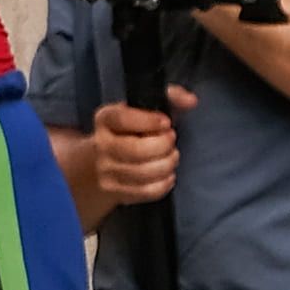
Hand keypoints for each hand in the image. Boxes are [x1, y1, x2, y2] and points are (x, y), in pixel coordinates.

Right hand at [78, 91, 186, 214]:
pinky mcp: (115, 192)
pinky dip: (163, 184)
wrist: (98, 163)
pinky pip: (146, 191)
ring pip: (143, 173)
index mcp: (106, 119)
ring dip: (166, 165)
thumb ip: (171, 97)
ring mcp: (106, 171)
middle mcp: (101, 145)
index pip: (122, 119)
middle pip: (135, 150)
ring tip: (172, 157)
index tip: (166, 123)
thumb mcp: (146, 108)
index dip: (148, 121)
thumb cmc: (130, 132)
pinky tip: (167, 175)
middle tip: (171, 140)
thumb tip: (191, 100)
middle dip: (163, 146)